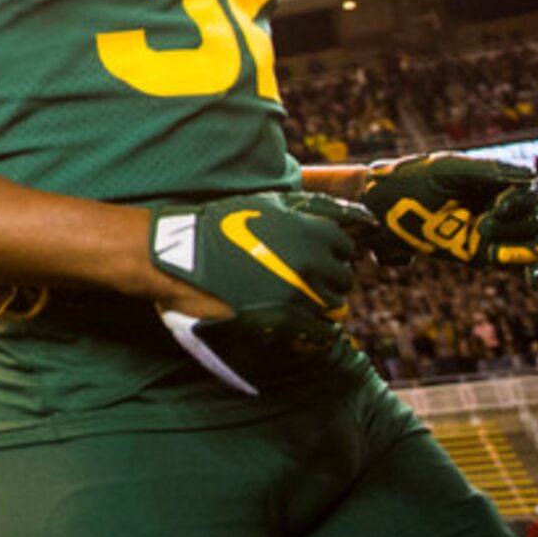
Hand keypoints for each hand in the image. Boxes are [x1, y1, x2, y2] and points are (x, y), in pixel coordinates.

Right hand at [148, 189, 374, 395]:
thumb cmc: (218, 225)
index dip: (329, 252)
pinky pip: (321, 331)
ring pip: (334, 305)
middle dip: (326, 279)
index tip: (313, 257)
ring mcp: (299, 290)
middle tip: (300, 279)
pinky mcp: (284, 318)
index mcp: (309, 230)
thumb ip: (313, 209)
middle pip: (342, 278)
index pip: (345, 246)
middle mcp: (310, 260)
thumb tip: (360, 216)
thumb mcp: (267, 204)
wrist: (177, 253)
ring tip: (295, 300)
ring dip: (320, 303)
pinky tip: (296, 321)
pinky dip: (314, 329)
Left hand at [358, 154, 537, 274]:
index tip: (496, 206)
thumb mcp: (445, 170)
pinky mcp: (480, 251)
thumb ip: (487, 170)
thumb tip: (531, 175)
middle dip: (516, 220)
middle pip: (535, 214)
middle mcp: (494, 203)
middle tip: (482, 224)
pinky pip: (517, 260)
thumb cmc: (408, 180)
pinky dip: (529, 268)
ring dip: (517, 239)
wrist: (377, 206)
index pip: (528, 189)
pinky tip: (530, 279)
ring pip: (531, 237)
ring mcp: (489, 228)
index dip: (520, 198)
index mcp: (489, 178)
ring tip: (480, 233)